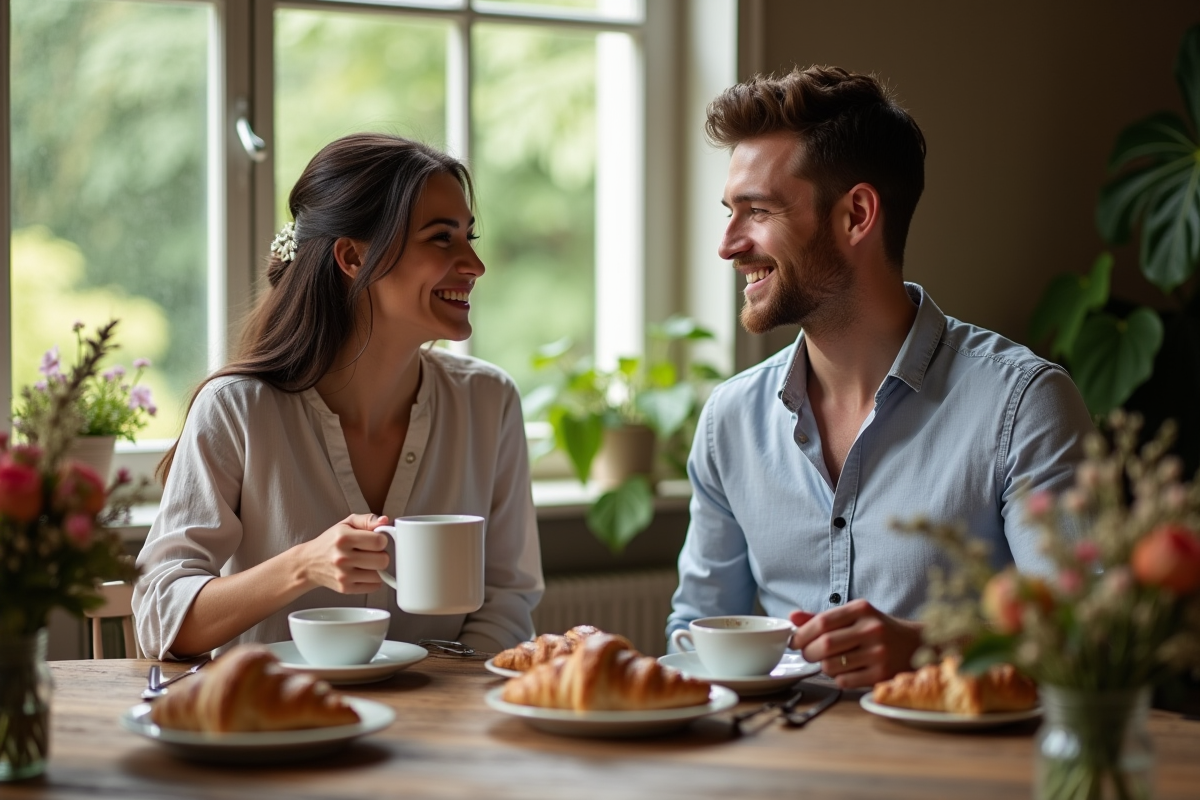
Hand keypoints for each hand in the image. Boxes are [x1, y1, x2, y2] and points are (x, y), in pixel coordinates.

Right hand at [297, 513, 390, 593]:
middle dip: (381, 555)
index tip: (376, 540)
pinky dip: (373, 580)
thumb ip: (367, 520)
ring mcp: (343, 575)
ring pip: (379, 575)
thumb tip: (385, 521)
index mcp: (344, 538)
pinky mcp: (345, 588)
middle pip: (382, 560)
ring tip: (366, 562)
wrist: (308, 563)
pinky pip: (374, 586)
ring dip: (377, 568)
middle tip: (372, 552)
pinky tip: (363, 572)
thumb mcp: (346, 524)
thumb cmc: (331, 542)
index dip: (382, 540)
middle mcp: (342, 558)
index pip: (379, 541)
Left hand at [788, 600, 922, 688]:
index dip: (802, 634)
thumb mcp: (855, 616)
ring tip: (828, 662)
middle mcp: (871, 629)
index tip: (794, 641)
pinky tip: (845, 671)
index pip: (822, 622)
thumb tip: (792, 617)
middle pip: (824, 645)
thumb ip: (823, 617)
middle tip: (808, 654)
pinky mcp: (882, 674)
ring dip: (822, 667)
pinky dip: (838, 679)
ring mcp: (878, 653)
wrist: (918, 645)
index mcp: (861, 609)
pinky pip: (844, 681)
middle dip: (808, 653)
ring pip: (831, 665)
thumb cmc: (879, 629)